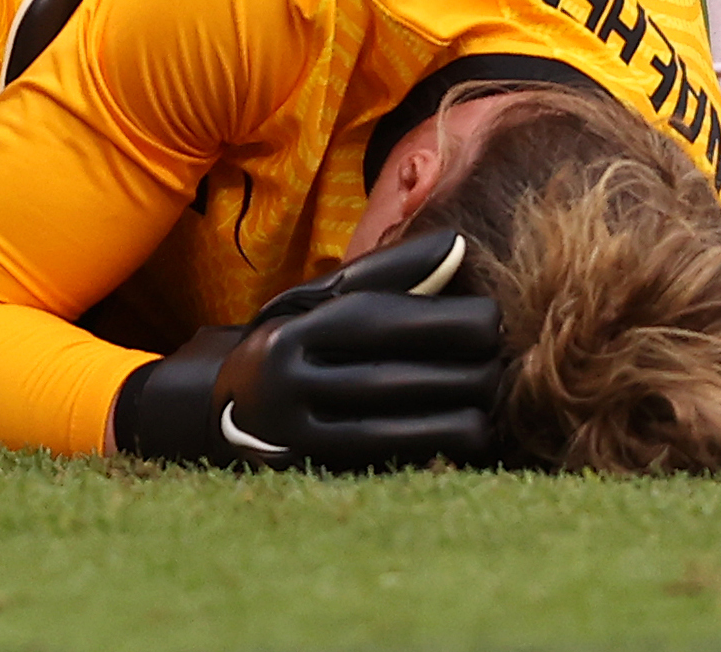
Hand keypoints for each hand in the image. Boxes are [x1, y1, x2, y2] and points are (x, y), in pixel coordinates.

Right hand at [108, 233, 502, 470]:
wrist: (218, 414)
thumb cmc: (291, 343)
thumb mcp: (322, 300)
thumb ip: (391, 275)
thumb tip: (460, 246)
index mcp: (295, 327)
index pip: (386, 321)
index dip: (451, 322)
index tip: (495, 317)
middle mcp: (290, 380)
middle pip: (403, 377)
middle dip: (468, 370)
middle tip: (502, 363)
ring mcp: (301, 434)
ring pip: (408, 426)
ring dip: (468, 413)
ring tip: (491, 397)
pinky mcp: (320, 474)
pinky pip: (400, 462)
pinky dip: (444, 446)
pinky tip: (468, 431)